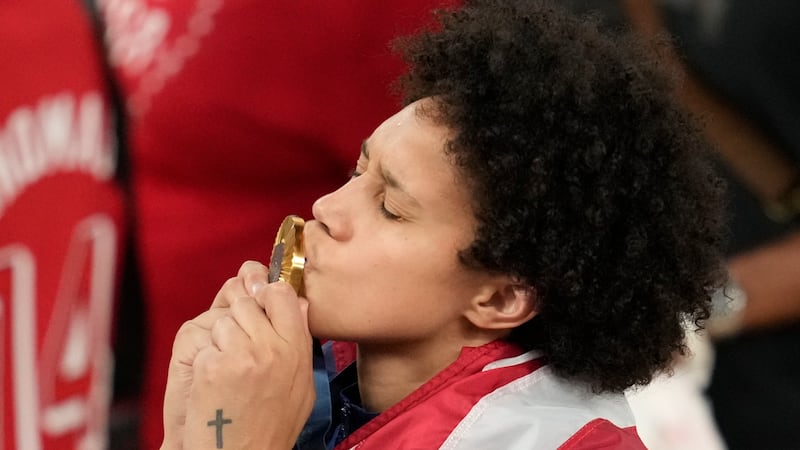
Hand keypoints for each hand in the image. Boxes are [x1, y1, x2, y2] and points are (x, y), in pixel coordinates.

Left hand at [162, 261, 315, 448]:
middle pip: (248, 301)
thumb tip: (299, 303)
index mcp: (297, 350)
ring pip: (224, 319)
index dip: (267, 297)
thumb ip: (299, 340)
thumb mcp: (301, 385)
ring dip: (221, 338)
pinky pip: (205, 342)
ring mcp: (243, 355)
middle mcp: (274, 348)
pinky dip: (205, 359)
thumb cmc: (269, 426)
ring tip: (228, 369)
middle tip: (239, 347)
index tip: (260, 306)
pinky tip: (214, 384)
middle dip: (240, 317)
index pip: (283, 294)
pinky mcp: (213, 367)